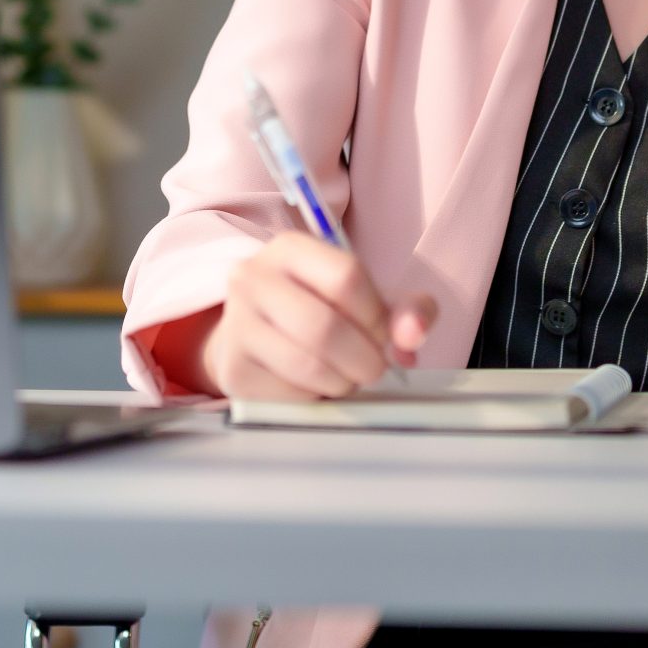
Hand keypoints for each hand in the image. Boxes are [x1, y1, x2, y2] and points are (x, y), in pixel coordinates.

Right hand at [197, 231, 437, 399]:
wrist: (257, 334)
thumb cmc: (320, 310)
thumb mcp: (365, 298)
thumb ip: (405, 309)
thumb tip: (413, 334)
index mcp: (290, 248)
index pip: (345, 277)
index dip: (376, 315)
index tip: (383, 334)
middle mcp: (253, 278)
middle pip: (324, 326)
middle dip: (364, 359)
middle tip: (373, 369)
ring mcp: (237, 324)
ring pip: (307, 365)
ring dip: (342, 382)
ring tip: (345, 377)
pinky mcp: (233, 369)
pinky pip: (288, 394)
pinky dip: (314, 398)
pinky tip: (315, 387)